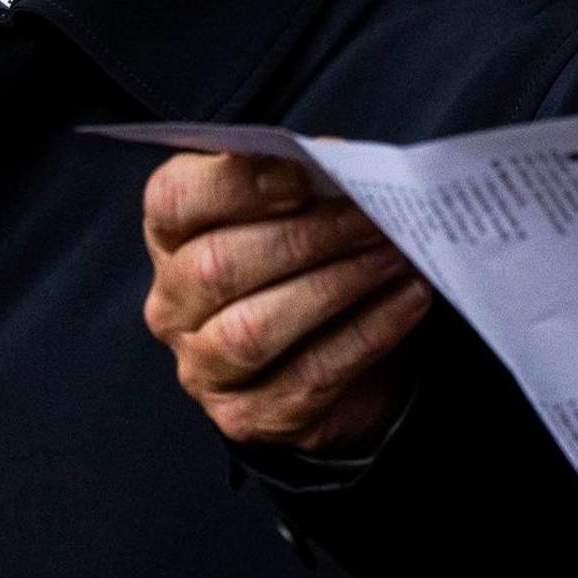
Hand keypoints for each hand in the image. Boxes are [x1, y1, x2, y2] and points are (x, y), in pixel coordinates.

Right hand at [141, 151, 436, 452]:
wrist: (324, 366)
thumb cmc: (301, 270)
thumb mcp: (291, 218)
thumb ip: (301, 186)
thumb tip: (339, 160)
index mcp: (170, 237)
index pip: (174, 200)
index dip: (234, 184)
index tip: (302, 173)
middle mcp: (172, 304)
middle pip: (218, 264)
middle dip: (305, 236)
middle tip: (372, 216)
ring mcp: (202, 367)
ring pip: (255, 328)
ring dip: (335, 285)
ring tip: (394, 256)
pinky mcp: (247, 416)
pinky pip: (310, 374)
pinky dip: (368, 333)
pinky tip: (408, 299)